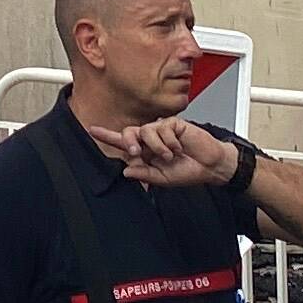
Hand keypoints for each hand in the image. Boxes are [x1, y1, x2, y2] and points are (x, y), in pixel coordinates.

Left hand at [115, 118, 238, 191]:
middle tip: (136, 151)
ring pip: (146, 131)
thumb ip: (144, 174)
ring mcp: (161, 130)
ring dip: (158, 146)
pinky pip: (163, 128)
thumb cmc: (187, 171)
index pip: (123, 143)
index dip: (107, 136)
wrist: (209, 166)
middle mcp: (150, 140)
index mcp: (145, 153)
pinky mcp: (173, 124)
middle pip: (129, 132)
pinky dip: (170, 141)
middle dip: (129, 141)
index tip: (92, 130)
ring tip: (170, 156)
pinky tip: (179, 147)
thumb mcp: (163, 179)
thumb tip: (126, 171)